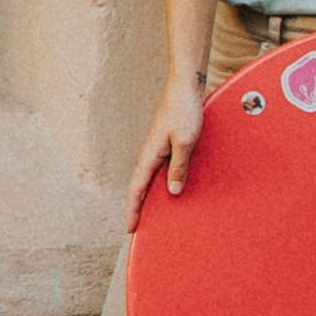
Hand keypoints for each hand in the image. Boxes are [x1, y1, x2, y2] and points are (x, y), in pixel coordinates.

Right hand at [127, 76, 207, 220]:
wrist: (186, 88)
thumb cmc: (184, 111)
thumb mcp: (185, 142)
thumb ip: (178, 167)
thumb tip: (173, 192)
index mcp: (150, 155)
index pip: (136, 188)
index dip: (132, 209)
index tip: (129, 228)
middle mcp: (150, 154)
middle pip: (139, 186)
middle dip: (136, 207)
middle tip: (136, 226)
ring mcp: (158, 149)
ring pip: (149, 179)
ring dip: (147, 196)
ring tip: (151, 214)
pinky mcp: (167, 145)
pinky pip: (159, 170)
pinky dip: (159, 184)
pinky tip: (168, 189)